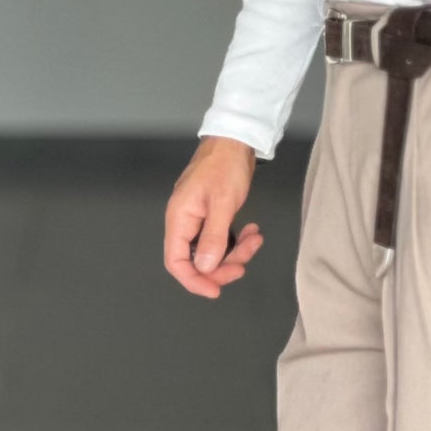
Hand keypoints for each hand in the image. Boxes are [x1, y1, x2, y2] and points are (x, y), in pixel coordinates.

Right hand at [164, 137, 263, 299]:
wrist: (235, 140)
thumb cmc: (224, 164)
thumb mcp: (222, 203)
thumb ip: (213, 237)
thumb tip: (205, 267)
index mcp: (179, 219)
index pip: (175, 262)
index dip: (193, 280)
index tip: (215, 290)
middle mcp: (185, 222)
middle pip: (196, 260)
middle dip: (221, 267)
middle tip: (243, 266)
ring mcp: (198, 219)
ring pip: (213, 251)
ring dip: (235, 252)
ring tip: (255, 239)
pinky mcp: (212, 216)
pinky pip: (221, 238)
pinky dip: (238, 240)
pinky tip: (251, 231)